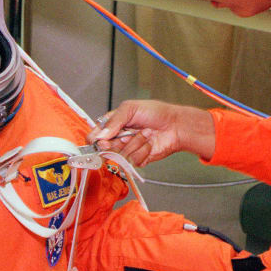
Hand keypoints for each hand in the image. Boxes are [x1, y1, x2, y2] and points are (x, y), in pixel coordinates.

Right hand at [88, 100, 214, 164]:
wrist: (175, 125)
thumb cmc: (155, 112)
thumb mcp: (130, 108)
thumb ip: (113, 121)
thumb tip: (100, 135)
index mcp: (112, 125)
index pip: (94, 137)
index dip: (96, 140)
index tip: (102, 140)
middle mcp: (117, 139)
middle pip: (104, 150)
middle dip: (115, 144)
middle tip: (124, 136)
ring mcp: (127, 150)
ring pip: (120, 156)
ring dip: (134, 143)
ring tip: (145, 133)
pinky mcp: (137, 160)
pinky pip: (133, 161)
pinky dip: (142, 151)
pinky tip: (149, 143)